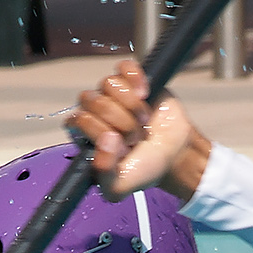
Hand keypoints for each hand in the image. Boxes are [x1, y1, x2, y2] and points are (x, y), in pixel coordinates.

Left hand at [68, 60, 211, 202]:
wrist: (175, 154)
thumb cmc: (145, 168)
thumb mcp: (121, 186)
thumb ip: (104, 175)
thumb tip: (105, 141)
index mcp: (83, 135)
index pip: (77, 120)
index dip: (99, 132)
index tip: (119, 146)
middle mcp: (93, 112)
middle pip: (92, 100)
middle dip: (119, 122)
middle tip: (134, 137)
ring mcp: (112, 94)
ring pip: (108, 84)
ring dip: (131, 105)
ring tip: (142, 121)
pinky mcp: (131, 80)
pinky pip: (124, 67)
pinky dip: (136, 79)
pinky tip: (145, 94)